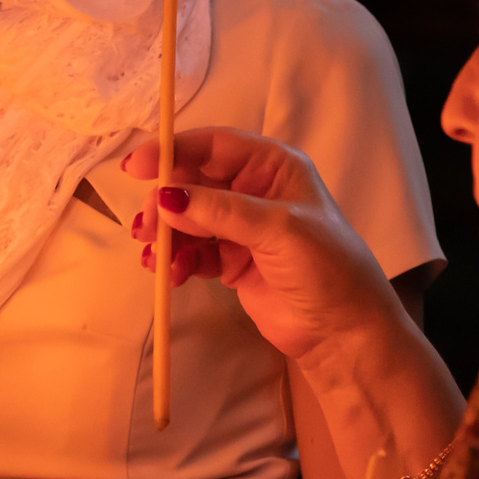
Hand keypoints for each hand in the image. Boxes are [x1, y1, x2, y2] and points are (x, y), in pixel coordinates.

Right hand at [124, 129, 404, 367]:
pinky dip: (177, 260)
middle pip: (193, 182)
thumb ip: (220, 211)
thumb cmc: (325, 268)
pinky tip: (172, 275)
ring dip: (167, 236)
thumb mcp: (277, 230)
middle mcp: (254, 190)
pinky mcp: (232, 261)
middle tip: (145, 229)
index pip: (214, 146)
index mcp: (272, 166)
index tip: (135, 168)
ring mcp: (241, 227)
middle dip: (165, 203)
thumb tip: (165, 197)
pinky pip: (192, 251)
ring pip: (188, 219)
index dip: (173, 151)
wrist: (343, 332)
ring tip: (156, 259)